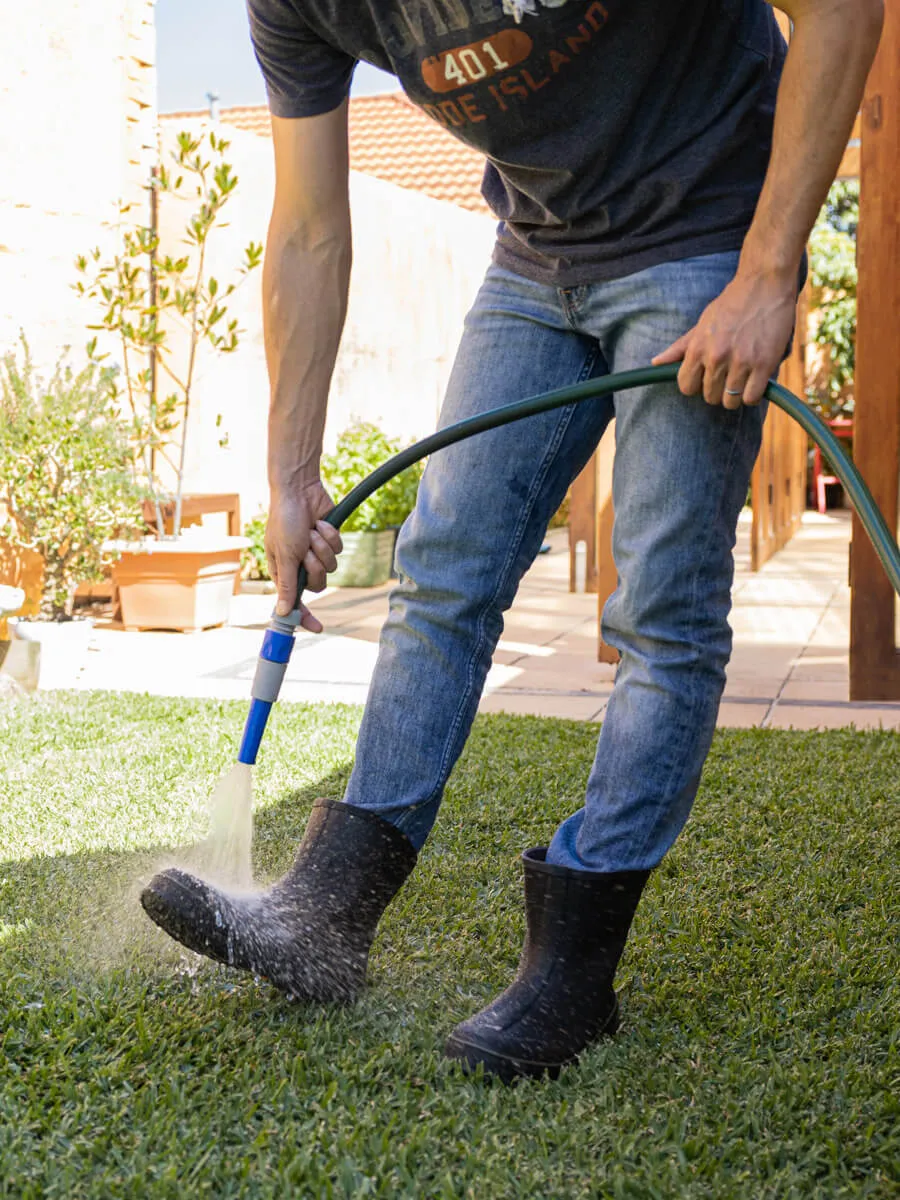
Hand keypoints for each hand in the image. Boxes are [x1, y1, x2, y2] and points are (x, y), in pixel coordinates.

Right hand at [266, 480, 342, 629]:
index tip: (317, 627)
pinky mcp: (330, 540)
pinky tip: (320, 523)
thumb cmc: (284, 520)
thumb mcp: (285, 555)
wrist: (299, 490)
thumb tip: (283, 612)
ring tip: (311, 532)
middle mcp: (300, 565)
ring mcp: (316, 552)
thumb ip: (288, 585)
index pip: (295, 601)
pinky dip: (330, 536)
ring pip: (331, 566)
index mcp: (284, 571)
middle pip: (319, 584)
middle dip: (315, 566)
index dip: (305, 616)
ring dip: (322, 547)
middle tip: (306, 550)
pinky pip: (339, 549)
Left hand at [652, 269, 796, 409]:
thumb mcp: (702, 323)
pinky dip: (753, 395)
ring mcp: (740, 362)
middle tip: (728, 376)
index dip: (696, 386)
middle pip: (709, 397)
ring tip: (742, 379)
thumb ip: (680, 347)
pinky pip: (751, 398)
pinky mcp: (764, 364)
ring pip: (730, 401)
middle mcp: (716, 357)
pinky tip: (755, 381)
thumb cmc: (732, 303)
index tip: (706, 378)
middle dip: (718, 391)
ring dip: (736, 395)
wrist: (764, 283)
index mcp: (698, 348)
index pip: (686, 387)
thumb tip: (656, 362)